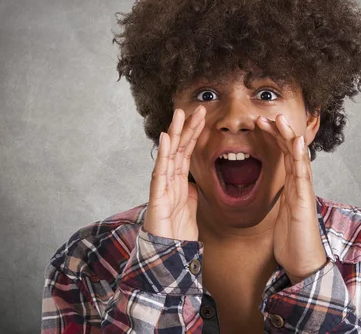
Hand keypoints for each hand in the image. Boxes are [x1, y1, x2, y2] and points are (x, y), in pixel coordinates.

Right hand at [143, 106, 205, 240]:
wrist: (169, 252)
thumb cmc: (177, 231)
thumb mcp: (191, 207)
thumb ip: (192, 192)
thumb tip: (194, 181)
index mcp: (179, 181)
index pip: (188, 152)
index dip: (194, 134)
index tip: (203, 117)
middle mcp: (169, 179)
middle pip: (179, 148)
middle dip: (187, 127)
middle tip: (197, 108)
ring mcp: (162, 184)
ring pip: (169, 154)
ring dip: (174, 132)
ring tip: (179, 114)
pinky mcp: (157, 194)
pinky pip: (160, 170)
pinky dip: (162, 153)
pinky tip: (165, 138)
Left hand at [257, 114, 327, 284]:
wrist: (302, 263)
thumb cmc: (290, 240)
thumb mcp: (279, 214)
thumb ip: (277, 198)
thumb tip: (267, 189)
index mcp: (291, 187)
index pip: (283, 156)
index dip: (273, 138)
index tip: (260, 124)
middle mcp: (299, 185)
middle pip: (290, 151)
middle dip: (279, 131)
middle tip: (264, 116)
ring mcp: (303, 191)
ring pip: (298, 157)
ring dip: (289, 136)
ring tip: (279, 119)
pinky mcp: (304, 201)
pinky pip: (302, 174)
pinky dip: (300, 156)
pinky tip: (296, 141)